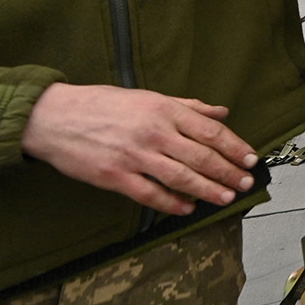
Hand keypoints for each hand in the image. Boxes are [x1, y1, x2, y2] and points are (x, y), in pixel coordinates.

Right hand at [22, 84, 257, 215]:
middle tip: (245, 182)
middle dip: (228, 171)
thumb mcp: (147, 97)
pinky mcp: (115, 177)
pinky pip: (150, 194)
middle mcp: (153, 132)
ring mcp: (134, 156)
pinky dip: (172, 203)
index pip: (210, 130)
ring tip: (226, 197)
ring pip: (181, 177)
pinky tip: (188, 208)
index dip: (234, 146)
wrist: (53, 117)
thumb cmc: (102, 104)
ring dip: (208, 189)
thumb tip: (221, 111)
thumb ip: (187, 106)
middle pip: (200, 156)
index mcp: (163, 109)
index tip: (251, 158)